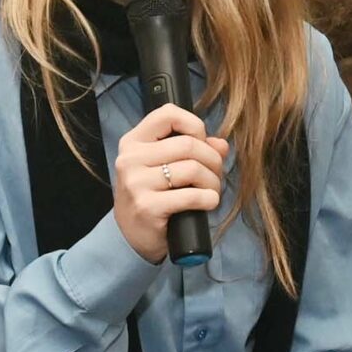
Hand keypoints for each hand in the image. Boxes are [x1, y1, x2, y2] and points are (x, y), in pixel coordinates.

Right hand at [113, 103, 227, 263]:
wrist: (131, 237)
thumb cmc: (152, 196)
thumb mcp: (164, 167)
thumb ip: (193, 150)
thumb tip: (221, 145)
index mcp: (133, 142)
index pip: (167, 114)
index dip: (194, 125)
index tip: (202, 143)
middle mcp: (130, 159)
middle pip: (188, 144)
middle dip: (212, 160)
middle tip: (215, 175)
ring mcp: (136, 183)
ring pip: (192, 168)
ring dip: (212, 182)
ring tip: (212, 191)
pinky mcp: (147, 207)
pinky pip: (191, 195)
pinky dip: (208, 199)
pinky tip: (208, 203)